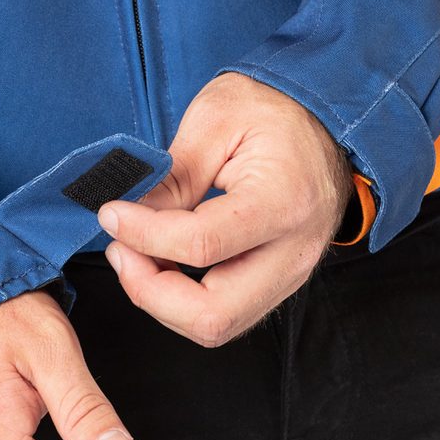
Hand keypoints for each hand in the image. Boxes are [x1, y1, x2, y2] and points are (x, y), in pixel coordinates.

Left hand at [97, 72, 354, 345]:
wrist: (328, 122)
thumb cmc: (275, 111)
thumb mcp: (216, 118)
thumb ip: (172, 175)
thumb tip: (128, 218)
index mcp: (283, 201)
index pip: (201, 245)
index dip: (143, 236)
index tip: (111, 214)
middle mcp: (294, 253)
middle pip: (213, 316)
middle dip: (149, 293)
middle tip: (121, 251)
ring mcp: (291, 276)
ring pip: (216, 327)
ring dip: (162, 301)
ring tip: (138, 254)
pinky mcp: (278, 285)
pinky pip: (224, 316)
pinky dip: (181, 301)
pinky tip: (163, 265)